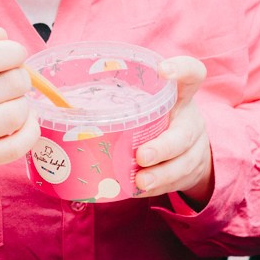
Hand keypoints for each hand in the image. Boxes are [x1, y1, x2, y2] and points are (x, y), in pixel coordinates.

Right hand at [0, 28, 38, 210]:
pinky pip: (18, 146)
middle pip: (13, 84)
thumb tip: (2, 35)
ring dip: (23, 106)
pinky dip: (29, 131)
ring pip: (18, 114)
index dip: (14, 52)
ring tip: (10, 103)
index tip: (15, 56)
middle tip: (12, 83)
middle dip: (21, 78)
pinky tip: (21, 123)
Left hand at [134, 56, 213, 205]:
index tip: (163, 70)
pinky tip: (139, 190)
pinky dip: (157, 188)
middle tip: (141, 156)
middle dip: (163, 147)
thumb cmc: (157, 117)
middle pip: (185, 133)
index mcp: (181, 96)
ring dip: (160, 174)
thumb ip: (123, 98)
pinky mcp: (190, 171)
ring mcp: (194, 148)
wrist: (190, 147)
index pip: (192, 74)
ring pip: (183, 163)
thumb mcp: (150, 101)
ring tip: (140, 181)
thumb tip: (64, 102)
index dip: (182, 70)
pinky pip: (176, 182)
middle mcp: (190, 120)